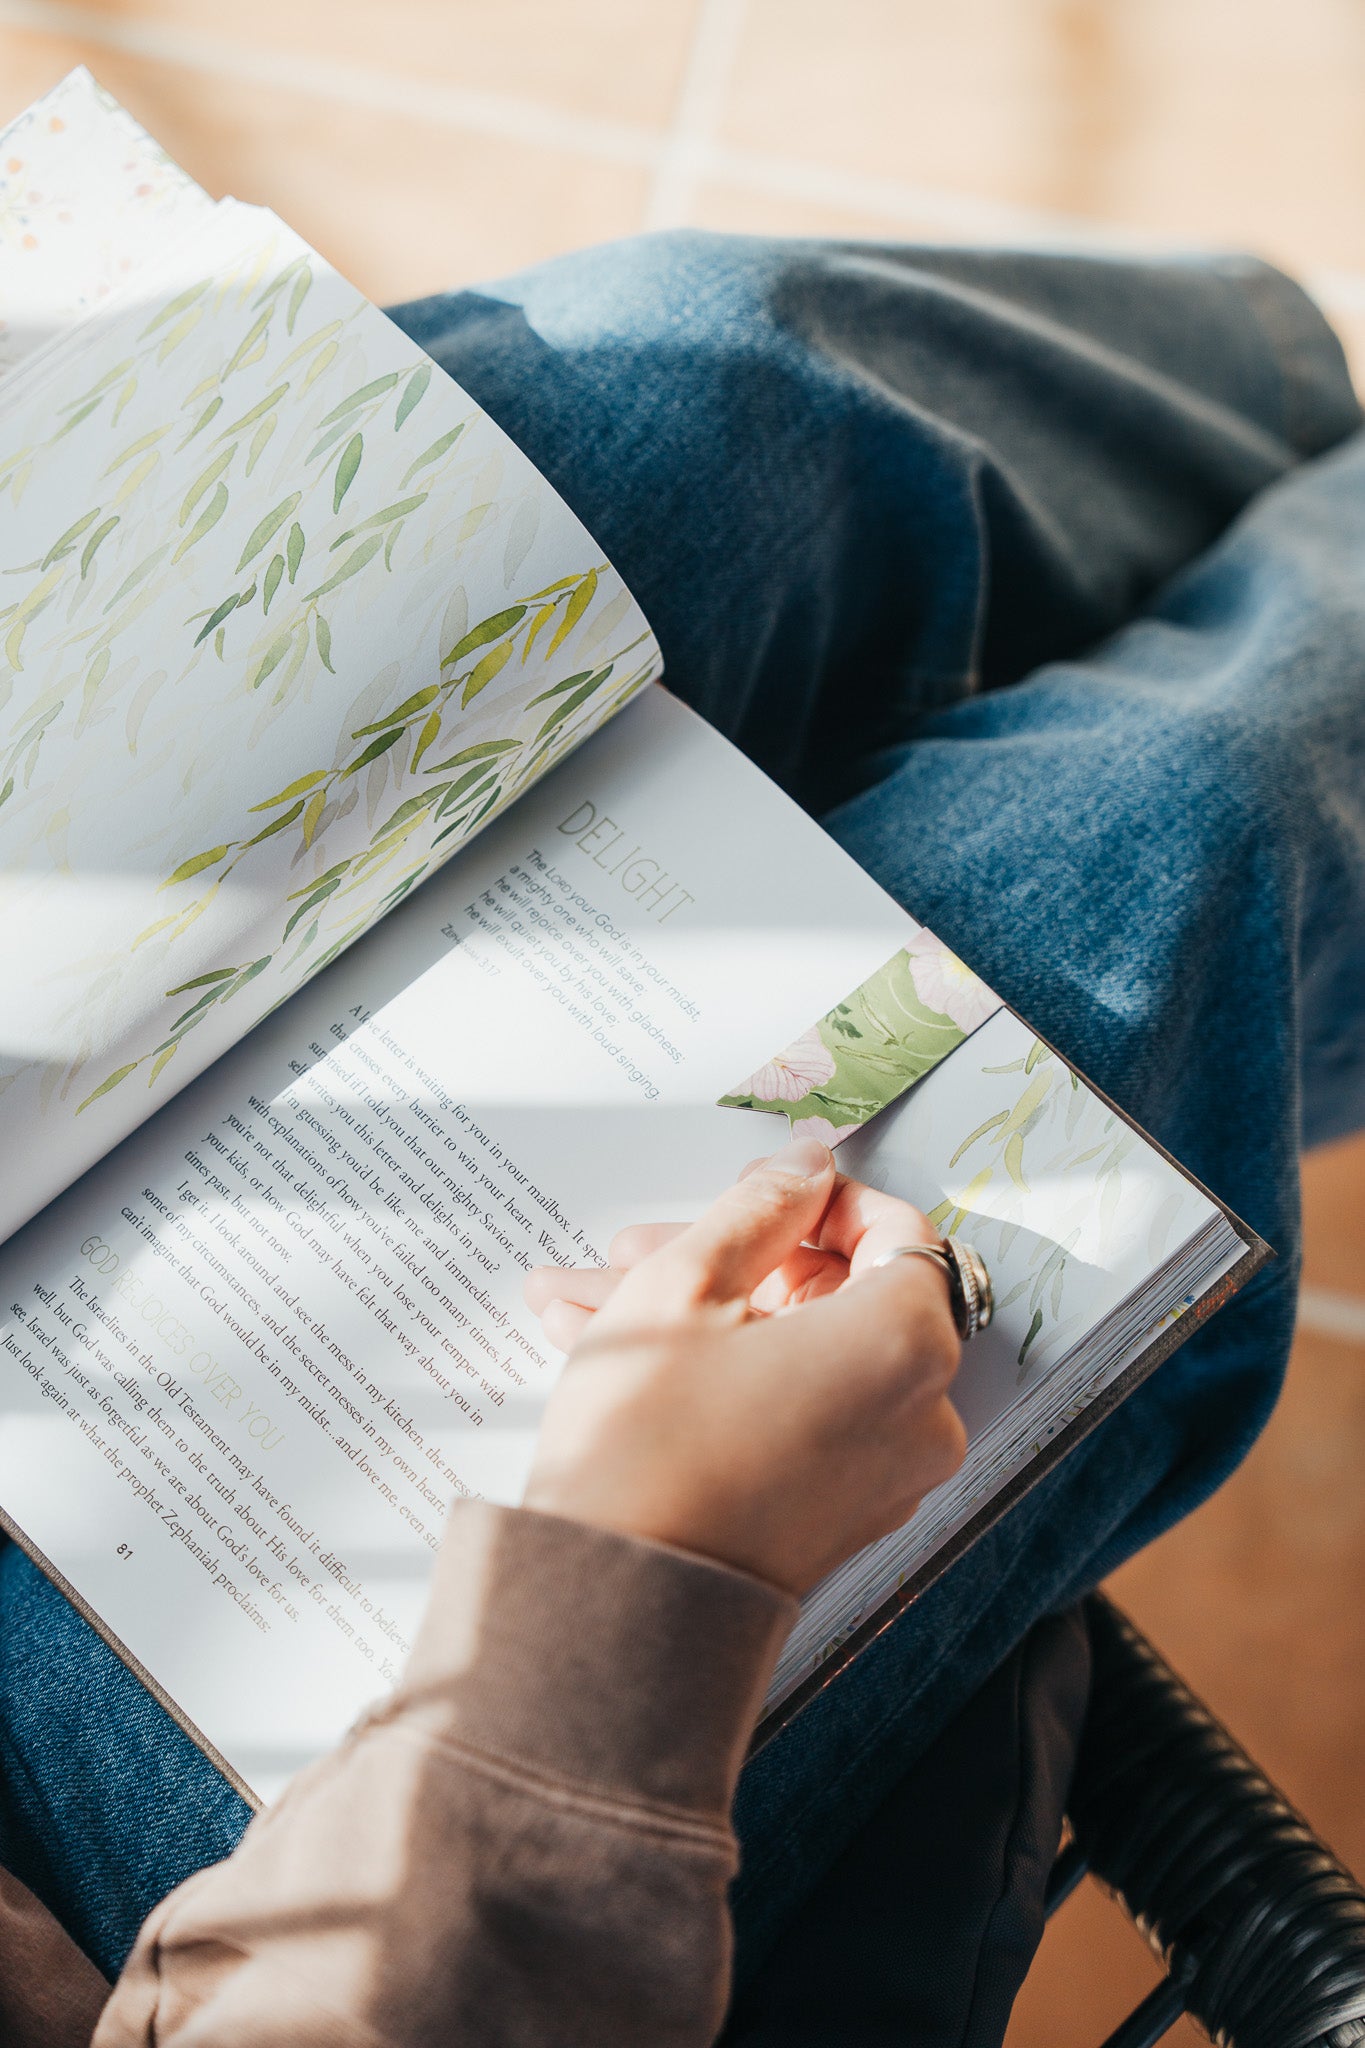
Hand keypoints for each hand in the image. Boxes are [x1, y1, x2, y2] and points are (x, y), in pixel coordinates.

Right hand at [522, 1136, 967, 1596]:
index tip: (753, 1189)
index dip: (817, 1198)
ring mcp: (881, 1473)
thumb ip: (760, 1206)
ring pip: (792, 1354)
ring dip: (698, 1316)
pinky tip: (612, 1349)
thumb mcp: (688, 1282)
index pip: (896, 1231)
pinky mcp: (834, 1514)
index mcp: (907, 1342)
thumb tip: (809, 1162)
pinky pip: (789, 1411)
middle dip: (729, 1261)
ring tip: (584, 1301)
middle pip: (832, 1295)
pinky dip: (719, 1375)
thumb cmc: (650, 1439)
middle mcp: (919, 1412)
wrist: (615, 1608)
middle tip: (634, 1249)